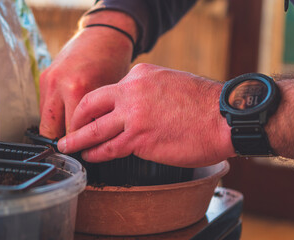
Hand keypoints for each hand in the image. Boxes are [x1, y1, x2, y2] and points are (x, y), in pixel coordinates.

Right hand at [39, 11, 135, 138]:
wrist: (103, 36)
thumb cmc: (113, 63)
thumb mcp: (110, 93)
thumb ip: (98, 116)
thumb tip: (93, 140)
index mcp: (77, 90)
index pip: (71, 132)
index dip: (78, 145)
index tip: (84, 153)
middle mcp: (57, 86)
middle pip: (50, 131)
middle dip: (62, 142)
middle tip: (75, 148)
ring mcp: (47, 81)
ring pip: (44, 120)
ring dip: (56, 129)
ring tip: (72, 134)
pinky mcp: (43, 77)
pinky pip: (44, 106)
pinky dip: (54, 114)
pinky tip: (67, 116)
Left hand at [58, 63, 234, 166]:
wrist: (224, 117)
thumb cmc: (203, 103)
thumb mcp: (170, 81)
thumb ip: (147, 90)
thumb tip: (133, 105)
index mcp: (139, 75)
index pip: (107, 91)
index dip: (94, 106)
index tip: (89, 114)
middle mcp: (131, 92)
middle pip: (90, 105)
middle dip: (75, 119)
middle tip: (69, 129)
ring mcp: (133, 116)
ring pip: (94, 129)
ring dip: (78, 140)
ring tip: (68, 146)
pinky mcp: (139, 139)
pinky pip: (108, 148)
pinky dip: (96, 153)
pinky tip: (90, 156)